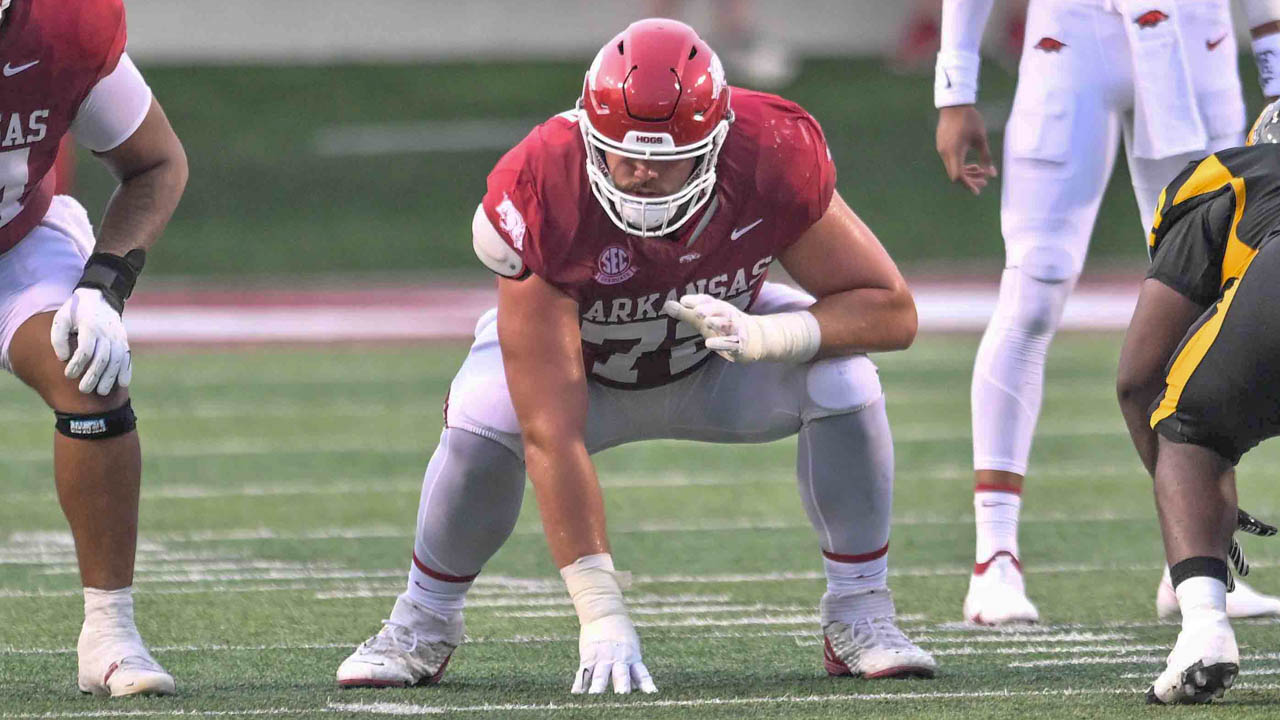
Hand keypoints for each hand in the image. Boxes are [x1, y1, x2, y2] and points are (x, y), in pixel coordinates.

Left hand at [50, 287, 132, 394]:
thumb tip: (63, 359)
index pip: (85, 349)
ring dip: (110, 377)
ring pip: (116, 360)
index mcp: (90, 326)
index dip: (77, 364)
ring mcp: (118, 337)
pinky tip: (123, 384)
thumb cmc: (75, 312)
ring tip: (102, 392)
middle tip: (83, 390)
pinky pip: (127, 358)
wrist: (99, 298)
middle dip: (93, 376)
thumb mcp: (61, 319)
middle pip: (102, 358)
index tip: (68, 375)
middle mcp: (107, 333)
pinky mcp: (124, 341)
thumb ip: (58, 338)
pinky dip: (126, 371)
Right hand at [571, 614, 656, 693]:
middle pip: (621, 675)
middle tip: (622, 696)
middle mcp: (618, 659)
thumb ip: (633, 670)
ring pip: (600, 676)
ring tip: (595, 697)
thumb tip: (639, 690)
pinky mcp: (588, 657)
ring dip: (598, 687)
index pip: (642, 674)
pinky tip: (576, 694)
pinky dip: (579, 684)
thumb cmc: (621, 634)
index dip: (647, 685)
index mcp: (632, 658)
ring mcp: (602, 659)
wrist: (604, 613)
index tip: (652, 695)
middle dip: (622, 687)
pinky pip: (583, 673)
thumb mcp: (632, 649)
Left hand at [664, 294, 819, 363]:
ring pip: (728, 324)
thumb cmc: (725, 327)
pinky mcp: (740, 344)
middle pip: (720, 310)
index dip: (698, 300)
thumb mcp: (706, 319)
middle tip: (697, 311)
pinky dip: (722, 343)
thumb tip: (666, 305)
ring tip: (706, 322)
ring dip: (718, 323)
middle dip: (710, 309)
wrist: (756, 338)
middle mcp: (729, 316)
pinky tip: (710, 345)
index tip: (684, 301)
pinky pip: (732, 343)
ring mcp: (736, 329)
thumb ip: (687, 313)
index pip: (709, 301)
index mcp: (720, 308)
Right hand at [936, 105, 996, 195]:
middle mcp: (945, 153)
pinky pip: (950, 161)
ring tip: (980, 170)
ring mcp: (942, 149)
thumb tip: (992, 174)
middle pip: (955, 175)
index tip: (978, 190)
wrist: (954, 105)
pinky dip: (961, 165)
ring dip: (966, 172)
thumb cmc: (970, 120)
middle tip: (985, 181)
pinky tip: (972, 163)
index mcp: (955, 152)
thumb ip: (986, 157)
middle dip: (970, 180)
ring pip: (953, 168)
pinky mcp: (941, 145)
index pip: (958, 176)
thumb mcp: (981, 139)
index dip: (968, 185)